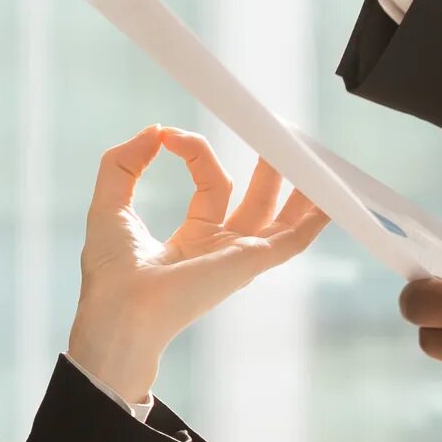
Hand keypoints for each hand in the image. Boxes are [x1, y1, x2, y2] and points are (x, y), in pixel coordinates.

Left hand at [66, 127, 330, 406]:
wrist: (119, 310)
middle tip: (275, 130)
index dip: (197, 152)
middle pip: (256, 200)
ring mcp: (238, 257)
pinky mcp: (250, 262)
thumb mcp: (109, 203)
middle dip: (268, 166)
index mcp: (193, 239)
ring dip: (298, 185)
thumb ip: (122, 162)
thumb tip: (154, 131)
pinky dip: (316, 218)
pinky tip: (333, 196)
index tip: (169, 135)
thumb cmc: (110, 274)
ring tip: (308, 151)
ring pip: (282, 217)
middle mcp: (221, 249)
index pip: (212, 183)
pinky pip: (294, 239)